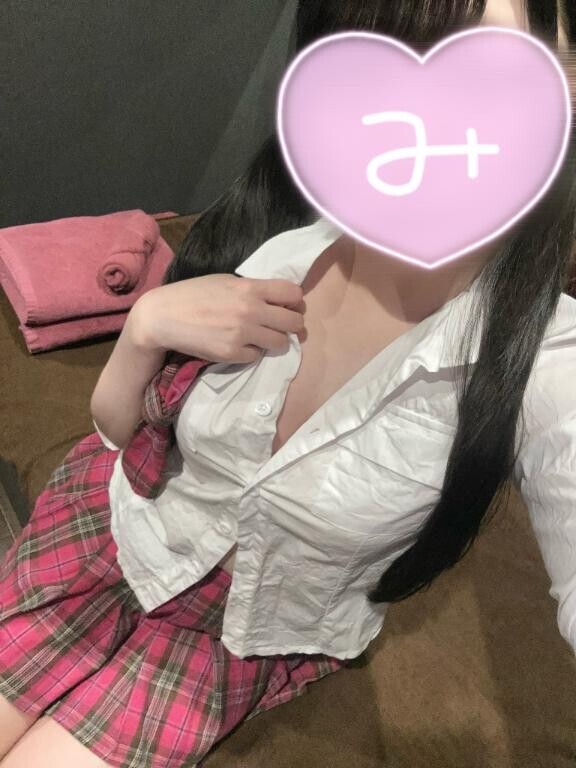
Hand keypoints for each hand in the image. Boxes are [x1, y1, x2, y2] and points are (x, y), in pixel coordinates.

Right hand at [131, 273, 305, 363]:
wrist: (162, 316)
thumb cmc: (193, 295)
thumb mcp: (225, 282)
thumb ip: (252, 289)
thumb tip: (277, 299)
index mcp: (250, 288)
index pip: (293, 294)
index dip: (295, 302)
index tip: (289, 307)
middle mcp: (250, 310)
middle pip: (294, 322)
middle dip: (292, 325)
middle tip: (282, 327)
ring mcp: (242, 334)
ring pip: (281, 343)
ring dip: (275, 341)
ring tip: (261, 337)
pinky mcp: (232, 353)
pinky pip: (256, 356)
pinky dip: (251, 352)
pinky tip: (238, 345)